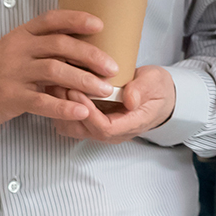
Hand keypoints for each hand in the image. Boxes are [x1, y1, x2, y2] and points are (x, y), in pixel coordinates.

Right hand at [0, 10, 118, 127]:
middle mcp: (19, 50)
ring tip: (105, 90)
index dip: (76, 19)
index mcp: (23, 35)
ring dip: (84, 81)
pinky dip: (64, 107)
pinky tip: (81, 111)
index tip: (100, 24)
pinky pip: (41, 101)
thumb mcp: (17, 48)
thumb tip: (86, 47)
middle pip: (60, 45)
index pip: (52, 19)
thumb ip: (45, 46)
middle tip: (112, 67)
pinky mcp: (11, 97)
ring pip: (55, 71)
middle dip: (91, 55)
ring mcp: (14, 73)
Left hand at [50, 65, 176, 143]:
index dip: (88, 111)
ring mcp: (100, 129)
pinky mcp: (92, 122)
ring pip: (72, 128)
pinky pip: (71, 121)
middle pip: (83, 130)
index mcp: (130, 125)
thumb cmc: (157, 89)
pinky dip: (62, 107)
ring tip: (57, 85)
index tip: (78, 90)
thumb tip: (129, 100)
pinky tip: (60, 89)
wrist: (159, 96)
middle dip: (69, 108)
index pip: (103, 128)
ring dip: (62, 108)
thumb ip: (142, 89)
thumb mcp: (155, 83)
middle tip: (60, 84)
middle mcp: (112, 133)